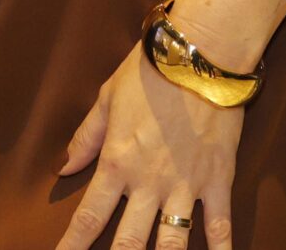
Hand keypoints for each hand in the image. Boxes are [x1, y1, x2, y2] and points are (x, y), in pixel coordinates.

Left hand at [54, 43, 240, 249]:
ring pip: (172, 242)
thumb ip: (86, 138)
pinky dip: (220, 249)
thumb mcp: (107, 98)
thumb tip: (64, 167)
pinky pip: (219, 225)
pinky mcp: (217, 180)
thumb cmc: (149, 72)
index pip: (89, 217)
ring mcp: (185, 185)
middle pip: (128, 242)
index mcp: (117, 163)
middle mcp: (148, 183)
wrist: (199, 54)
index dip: (73, 247)